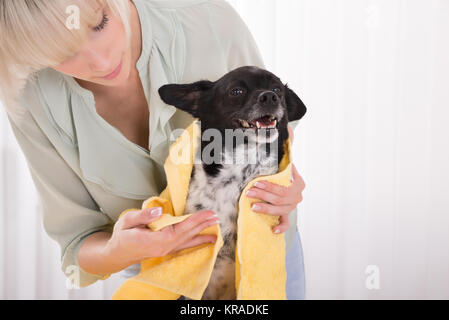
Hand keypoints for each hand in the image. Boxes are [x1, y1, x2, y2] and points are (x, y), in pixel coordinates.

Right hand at [104, 208, 218, 267]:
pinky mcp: (166, 250)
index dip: (194, 221)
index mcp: (155, 240)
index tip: (206, 214)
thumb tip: (159, 210)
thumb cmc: (122, 235)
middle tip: (216, 216)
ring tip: (217, 229)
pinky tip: (206, 240)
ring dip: (202, 234)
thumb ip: (143, 216)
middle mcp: (163, 247)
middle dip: (202, 225)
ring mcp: (166, 250)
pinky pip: (184, 245)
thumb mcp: (127, 221)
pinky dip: (196, 241)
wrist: (117, 253)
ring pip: (187, 241)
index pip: (179, 229)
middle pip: (187, 235)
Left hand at [245, 163, 305, 233]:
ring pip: (279, 210)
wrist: (288, 181)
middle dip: (262, 195)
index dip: (269, 187)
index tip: (257, 183)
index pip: (282, 188)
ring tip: (253, 206)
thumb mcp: (287, 169)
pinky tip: (273, 229)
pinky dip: (281, 227)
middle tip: (249, 193)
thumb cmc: (284, 175)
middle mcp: (297, 197)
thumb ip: (288, 168)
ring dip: (265, 208)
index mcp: (299, 185)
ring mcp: (292, 207)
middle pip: (279, 199)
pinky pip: (286, 223)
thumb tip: (290, 165)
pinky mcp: (287, 214)